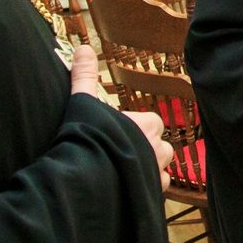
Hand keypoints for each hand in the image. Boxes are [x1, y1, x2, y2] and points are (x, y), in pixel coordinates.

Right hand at [70, 45, 172, 190]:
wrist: (84, 177)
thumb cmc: (87, 137)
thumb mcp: (83, 102)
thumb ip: (85, 75)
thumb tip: (83, 48)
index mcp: (149, 124)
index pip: (151, 123)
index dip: (134, 128)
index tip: (117, 132)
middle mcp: (159, 148)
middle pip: (159, 146)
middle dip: (145, 149)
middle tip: (118, 153)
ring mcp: (157, 173)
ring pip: (160, 170)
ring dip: (147, 170)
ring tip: (123, 172)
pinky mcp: (151, 194)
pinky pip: (155, 191)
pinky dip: (145, 190)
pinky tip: (126, 189)